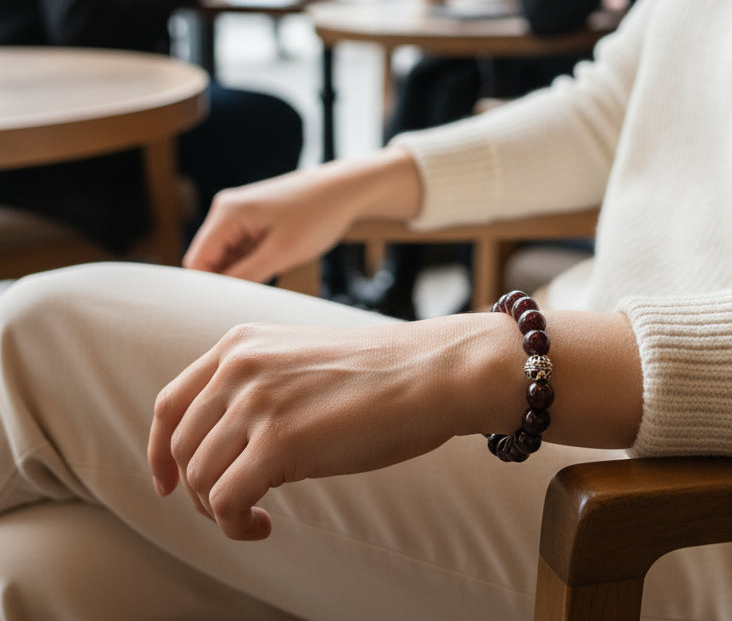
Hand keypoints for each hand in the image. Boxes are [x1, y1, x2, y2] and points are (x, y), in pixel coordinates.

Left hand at [148, 313, 522, 539]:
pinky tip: (264, 526)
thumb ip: (258, 382)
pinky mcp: (278, 444)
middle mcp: (240, 368)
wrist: (432, 372)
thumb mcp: (301, 358)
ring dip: (221, 511)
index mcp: (241, 344)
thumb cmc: (382, 372)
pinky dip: (237, 526)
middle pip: (183, 448)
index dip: (161, 450)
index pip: (171, 404)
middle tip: (233, 507)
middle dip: (198, 489)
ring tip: (257, 516)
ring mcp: (257, 403)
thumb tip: (227, 439)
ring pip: (202, 479)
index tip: (168, 481)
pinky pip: (227, 503)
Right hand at [182, 149, 422, 281]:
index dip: (209, 289)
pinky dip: (252, 261)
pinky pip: (240, 248)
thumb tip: (214, 297)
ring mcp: (239, 212)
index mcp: (227, 213)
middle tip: (255, 295)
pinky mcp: (252, 217)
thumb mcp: (283, 253)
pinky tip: (274, 265)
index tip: (230, 307)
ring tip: (271, 275)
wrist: (346, 189)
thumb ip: (245, 275)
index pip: (197, 262)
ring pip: (225, 255)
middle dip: (226, 280)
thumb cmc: (319, 216)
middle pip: (208, 259)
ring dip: (242, 271)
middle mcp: (226, 209)